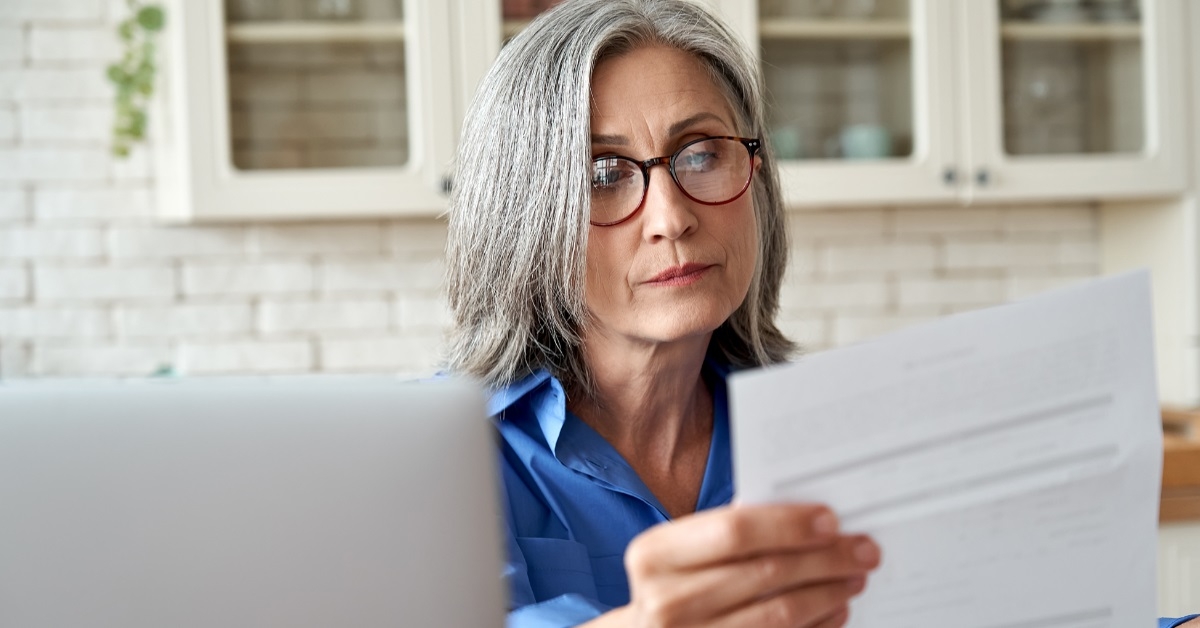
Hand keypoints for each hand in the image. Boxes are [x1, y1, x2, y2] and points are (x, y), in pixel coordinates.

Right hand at [585, 503, 879, 626]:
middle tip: (861, 549)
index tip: (830, 521)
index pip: (734, 531)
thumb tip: (808, 518)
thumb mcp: (683, 550)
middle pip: (765, 572)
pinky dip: (817, 625)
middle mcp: (665, 600)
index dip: (788, 525)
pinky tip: (835, 609)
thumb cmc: (675, 582)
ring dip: (827, 593)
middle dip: (824, 558)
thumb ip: (729, 532)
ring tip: (853, 577)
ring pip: (780, 614)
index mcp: (654, 554)